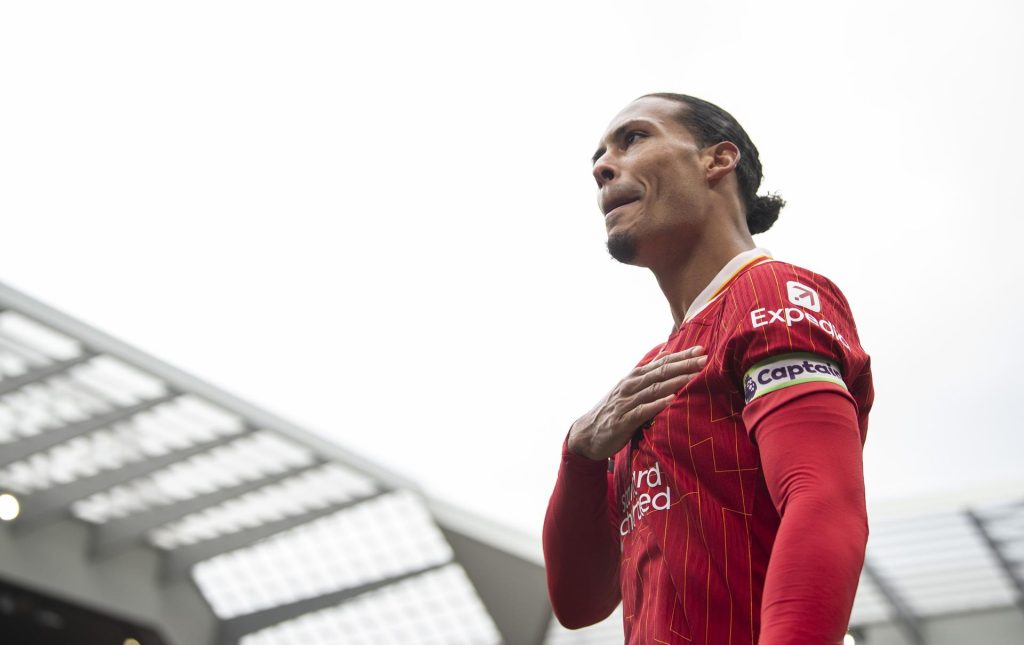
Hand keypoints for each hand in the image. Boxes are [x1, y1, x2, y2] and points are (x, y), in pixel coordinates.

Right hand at [567, 346, 706, 460]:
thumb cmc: (614, 410)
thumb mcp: (630, 388)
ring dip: (675, 381)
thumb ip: (649, 372)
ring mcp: (626, 402)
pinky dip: (657, 404)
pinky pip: (642, 411)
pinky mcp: (623, 420)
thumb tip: (666, 353)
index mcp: (635, 377)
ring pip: (654, 389)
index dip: (681, 356)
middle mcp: (631, 386)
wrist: (587, 434)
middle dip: (683, 365)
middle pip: (660, 372)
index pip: (661, 363)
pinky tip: (671, 400)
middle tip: (704, 359)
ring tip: (694, 376)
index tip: (701, 350)